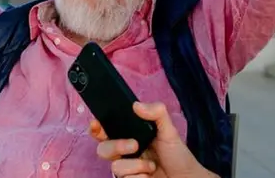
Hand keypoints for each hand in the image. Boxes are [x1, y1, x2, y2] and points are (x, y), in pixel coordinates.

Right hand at [90, 102, 216, 177]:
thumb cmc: (177, 155)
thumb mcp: (169, 130)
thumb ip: (157, 113)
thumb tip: (136, 105)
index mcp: (130, 136)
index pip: (106, 131)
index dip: (96, 128)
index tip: (96, 125)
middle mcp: (125, 153)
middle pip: (103, 149)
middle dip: (116, 146)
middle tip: (135, 146)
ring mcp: (127, 169)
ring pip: (115, 167)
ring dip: (136, 166)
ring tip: (151, 166)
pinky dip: (140, 177)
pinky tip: (150, 176)